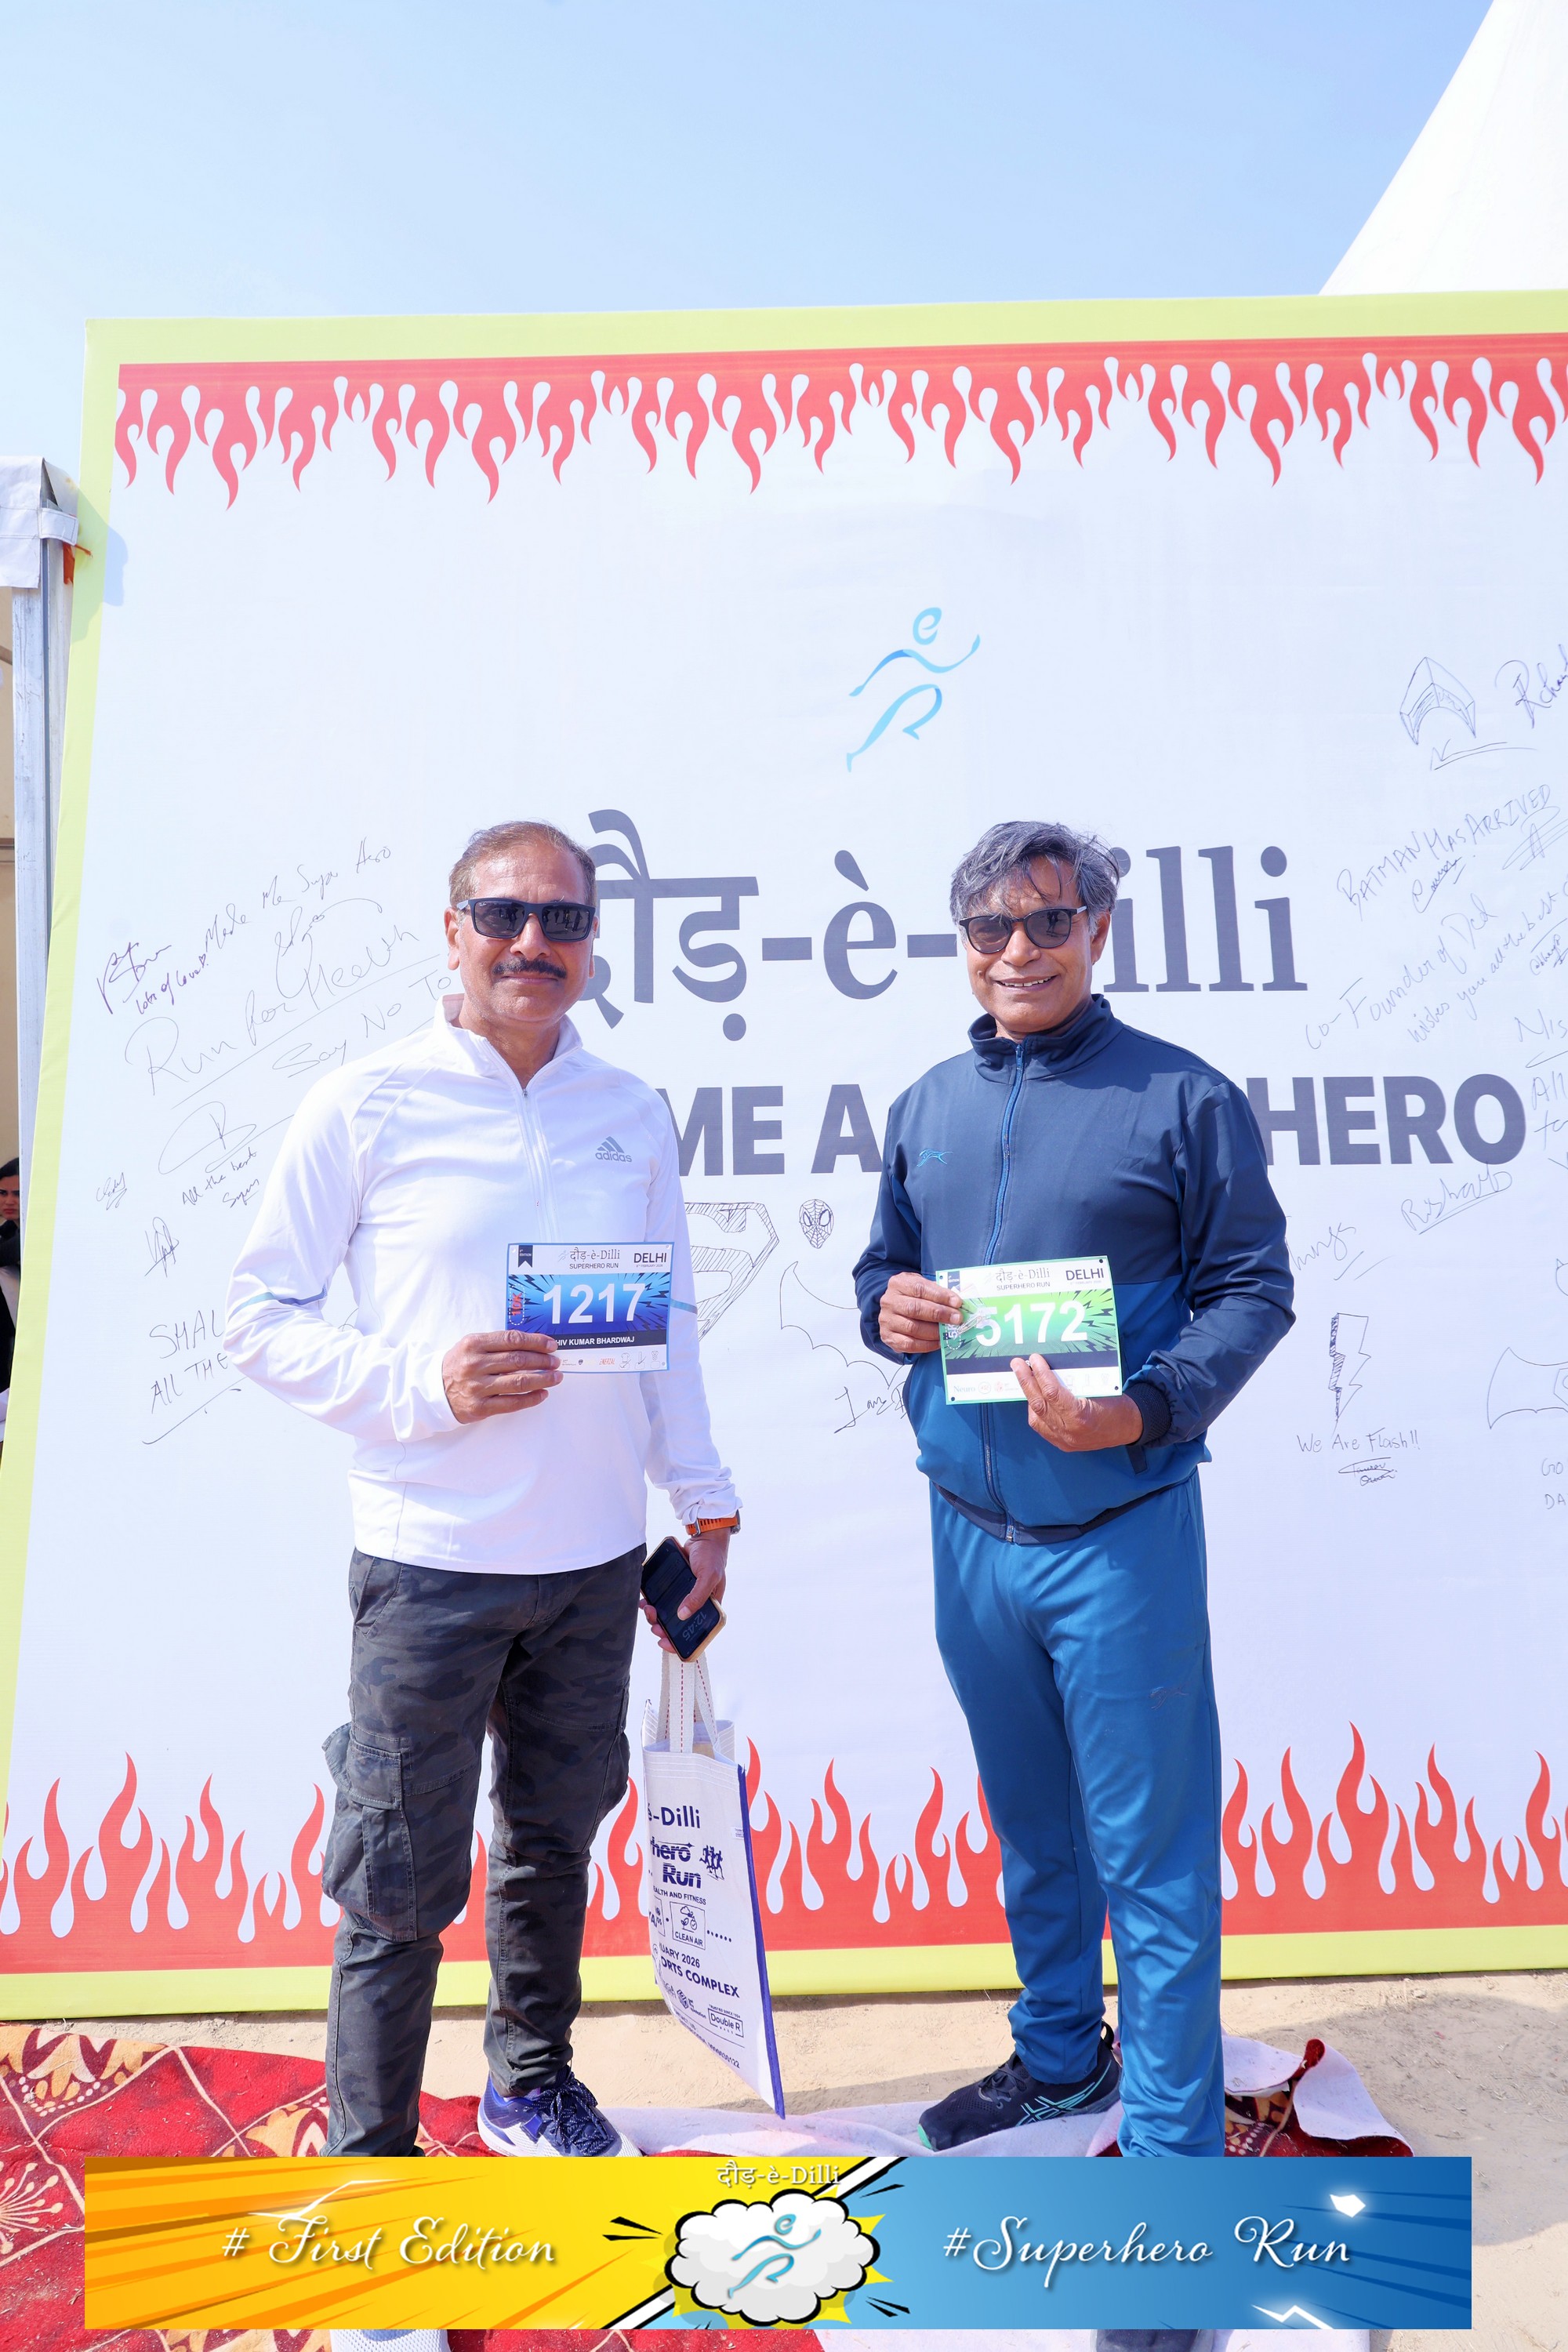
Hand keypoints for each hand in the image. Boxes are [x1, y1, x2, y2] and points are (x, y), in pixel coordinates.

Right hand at [442, 1330, 560, 1421]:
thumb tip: (532, 1345)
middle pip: (518, 1360)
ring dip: (542, 1379)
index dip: (535, 1342)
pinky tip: (542, 1394)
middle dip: (542, 1360)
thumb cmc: (459, 1364)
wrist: (433, 1390)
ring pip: (518, 1382)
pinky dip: (531, 1398)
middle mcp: (475, 1365)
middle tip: (556, 1362)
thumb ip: (497, 1343)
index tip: (551, 1345)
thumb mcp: (471, 1346)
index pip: (512, 1340)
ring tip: (555, 1377)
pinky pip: (512, 1403)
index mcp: (474, 1344)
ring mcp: (477, 1387)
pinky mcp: (480, 1407)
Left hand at [640, 1531, 729, 1653]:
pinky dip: (651, 1601)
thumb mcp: (708, 1577)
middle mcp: (695, 1605)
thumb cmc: (712, 1557)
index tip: (663, 1643)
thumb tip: (683, 1614)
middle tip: (653, 1623)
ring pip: (666, 1614)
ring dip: (654, 1615)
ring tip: (647, 1608)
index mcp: (708, 1608)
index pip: (693, 1633)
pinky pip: (661, 1599)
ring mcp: (684, 1597)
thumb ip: (697, 1596)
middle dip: (661, 1627)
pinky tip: (644, 1599)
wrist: (704, 1537)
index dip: (678, 1642)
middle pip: (676, 1625)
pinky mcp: (674, 1587)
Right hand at [878, 1270, 963, 1354]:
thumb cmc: (912, 1296)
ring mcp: (887, 1320)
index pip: (920, 1288)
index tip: (957, 1302)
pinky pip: (908, 1344)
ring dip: (935, 1331)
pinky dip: (926, 1345)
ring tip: (949, 1332)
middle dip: (939, 1314)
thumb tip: (956, 1303)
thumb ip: (936, 1291)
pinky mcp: (888, 1337)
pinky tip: (938, 1342)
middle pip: (915, 1308)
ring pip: (912, 1328)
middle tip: (957, 1318)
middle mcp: (889, 1301)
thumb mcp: (922, 1286)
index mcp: (898, 1284)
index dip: (940, 1296)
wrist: (894, 1309)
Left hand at [1012, 1356, 1144, 1451]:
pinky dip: (1035, 1410)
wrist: (1129, 1428)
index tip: (1034, 1359)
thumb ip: (1074, 1382)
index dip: (1040, 1374)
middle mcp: (1069, 1432)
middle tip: (1017, 1364)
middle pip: (1039, 1405)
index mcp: (1081, 1416)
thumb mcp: (1099, 1388)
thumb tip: (1050, 1366)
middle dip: (1025, 1382)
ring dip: (1028, 1396)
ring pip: (1035, 1417)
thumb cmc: (1116, 1404)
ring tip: (1024, 1378)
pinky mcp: (1063, 1444)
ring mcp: (1064, 1440)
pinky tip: (1034, 1397)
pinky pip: (1041, 1426)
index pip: (1052, 1393)